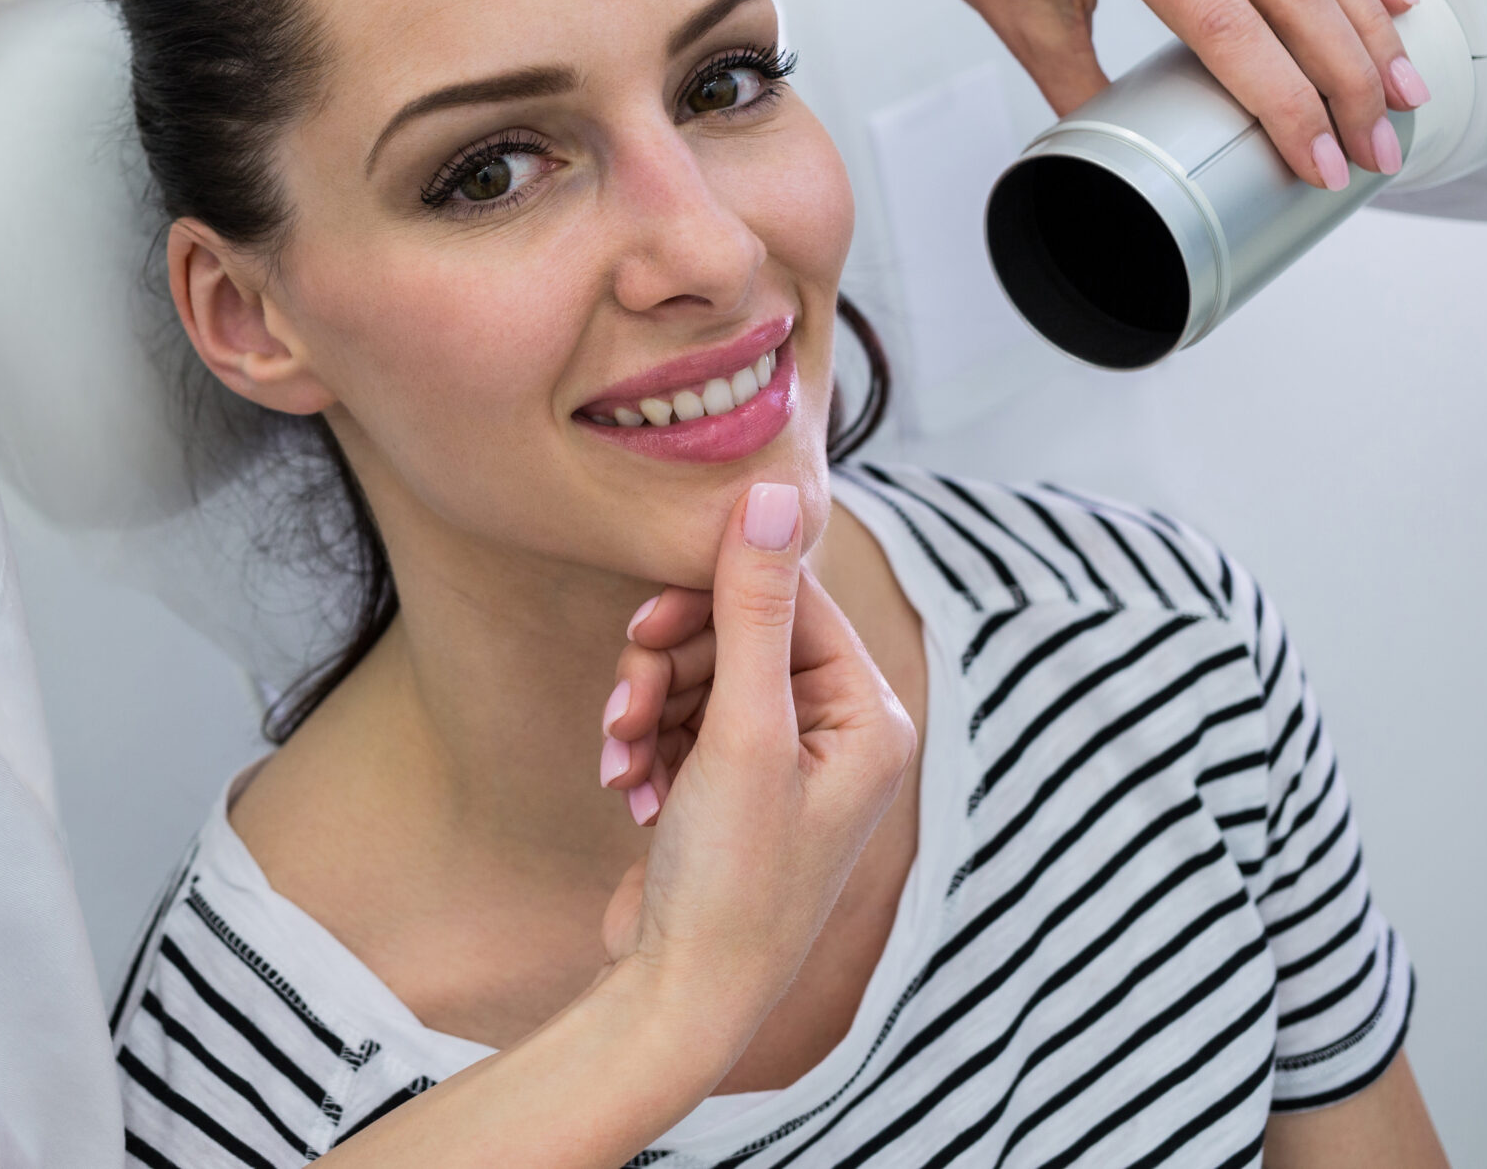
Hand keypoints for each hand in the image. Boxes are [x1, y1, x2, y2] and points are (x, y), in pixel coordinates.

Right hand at [593, 483, 915, 1040]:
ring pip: (695, 677)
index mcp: (868, 718)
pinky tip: (623, 790)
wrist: (680, 994)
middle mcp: (834, 735)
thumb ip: (755, 608)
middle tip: (624, 704)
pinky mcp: (728, 788)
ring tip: (618, 759)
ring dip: (643, 709)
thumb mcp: (743, 732)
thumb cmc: (732, 879)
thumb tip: (769, 492)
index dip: (711, 601)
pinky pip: (678, 723)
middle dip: (667, 667)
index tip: (646, 625)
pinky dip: (642, 746)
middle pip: (736, 635)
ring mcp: (780, 764)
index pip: (791, 600)